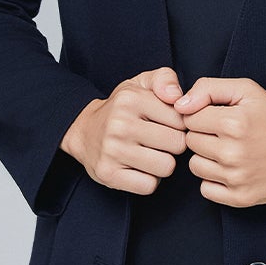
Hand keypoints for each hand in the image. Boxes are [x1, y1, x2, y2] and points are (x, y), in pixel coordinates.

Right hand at [62, 68, 188, 195]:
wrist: (84, 131)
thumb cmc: (122, 108)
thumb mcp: (141, 84)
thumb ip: (165, 79)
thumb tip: (177, 98)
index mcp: (131, 99)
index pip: (181, 120)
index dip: (179, 124)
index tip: (165, 123)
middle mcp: (120, 124)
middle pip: (177, 145)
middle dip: (173, 145)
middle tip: (158, 140)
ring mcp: (112, 150)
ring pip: (166, 167)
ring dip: (162, 163)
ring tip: (149, 153)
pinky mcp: (108, 174)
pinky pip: (149, 186)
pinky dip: (149, 180)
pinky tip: (139, 168)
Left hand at [170, 77, 265, 207]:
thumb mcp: (247, 90)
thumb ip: (209, 88)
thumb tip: (179, 104)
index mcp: (233, 122)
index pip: (188, 118)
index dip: (202, 115)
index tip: (220, 116)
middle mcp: (232, 152)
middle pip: (190, 142)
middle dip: (204, 135)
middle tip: (227, 134)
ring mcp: (237, 178)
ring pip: (195, 166)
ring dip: (207, 158)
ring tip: (230, 151)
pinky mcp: (241, 198)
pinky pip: (205, 189)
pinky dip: (214, 180)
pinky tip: (231, 170)